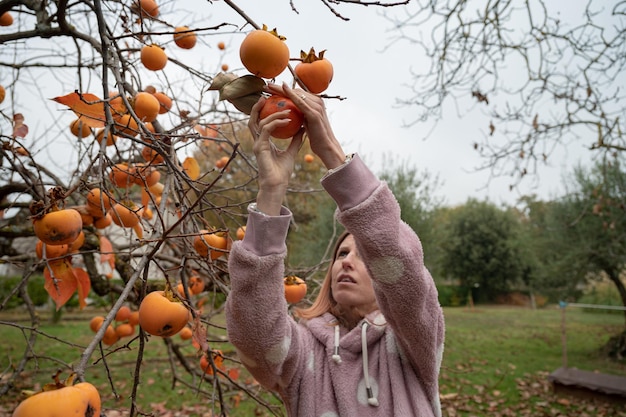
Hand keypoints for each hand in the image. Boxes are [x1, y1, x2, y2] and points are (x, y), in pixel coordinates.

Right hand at [248, 95, 303, 215]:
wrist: (278, 185)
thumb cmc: (282, 172)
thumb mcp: (291, 151)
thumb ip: (295, 140)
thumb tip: (302, 128)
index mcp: (263, 141)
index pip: (261, 122)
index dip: (264, 111)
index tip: (274, 102)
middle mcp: (258, 141)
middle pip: (254, 119)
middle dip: (259, 106)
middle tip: (269, 96)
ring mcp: (257, 144)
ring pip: (260, 122)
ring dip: (274, 114)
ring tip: (287, 109)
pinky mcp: (260, 147)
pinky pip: (266, 130)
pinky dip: (276, 123)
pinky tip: (287, 120)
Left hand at [265, 83, 345, 169]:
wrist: (326, 147)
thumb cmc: (316, 137)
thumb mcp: (307, 123)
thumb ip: (301, 116)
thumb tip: (289, 113)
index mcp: (315, 103)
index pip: (297, 93)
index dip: (283, 90)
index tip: (270, 89)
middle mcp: (317, 101)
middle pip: (296, 91)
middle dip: (280, 87)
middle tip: (266, 86)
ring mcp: (317, 106)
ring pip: (296, 94)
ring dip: (282, 89)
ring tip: (269, 88)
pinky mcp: (314, 113)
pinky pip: (300, 102)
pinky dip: (291, 95)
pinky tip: (282, 91)